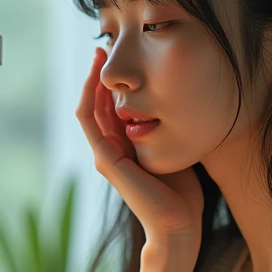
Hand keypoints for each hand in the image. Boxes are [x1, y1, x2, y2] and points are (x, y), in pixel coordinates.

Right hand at [76, 47, 203, 255]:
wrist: (178, 225)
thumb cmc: (182, 196)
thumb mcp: (172, 153)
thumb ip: (165, 133)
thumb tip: (175, 107)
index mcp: (124, 150)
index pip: (109, 110)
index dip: (110, 84)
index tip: (118, 59)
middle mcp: (109, 152)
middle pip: (95, 105)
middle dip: (98, 75)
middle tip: (103, 46)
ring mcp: (105, 156)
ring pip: (89, 110)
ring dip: (90, 81)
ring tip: (98, 56)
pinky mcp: (107, 161)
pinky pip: (90, 122)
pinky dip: (91, 99)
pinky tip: (98, 80)